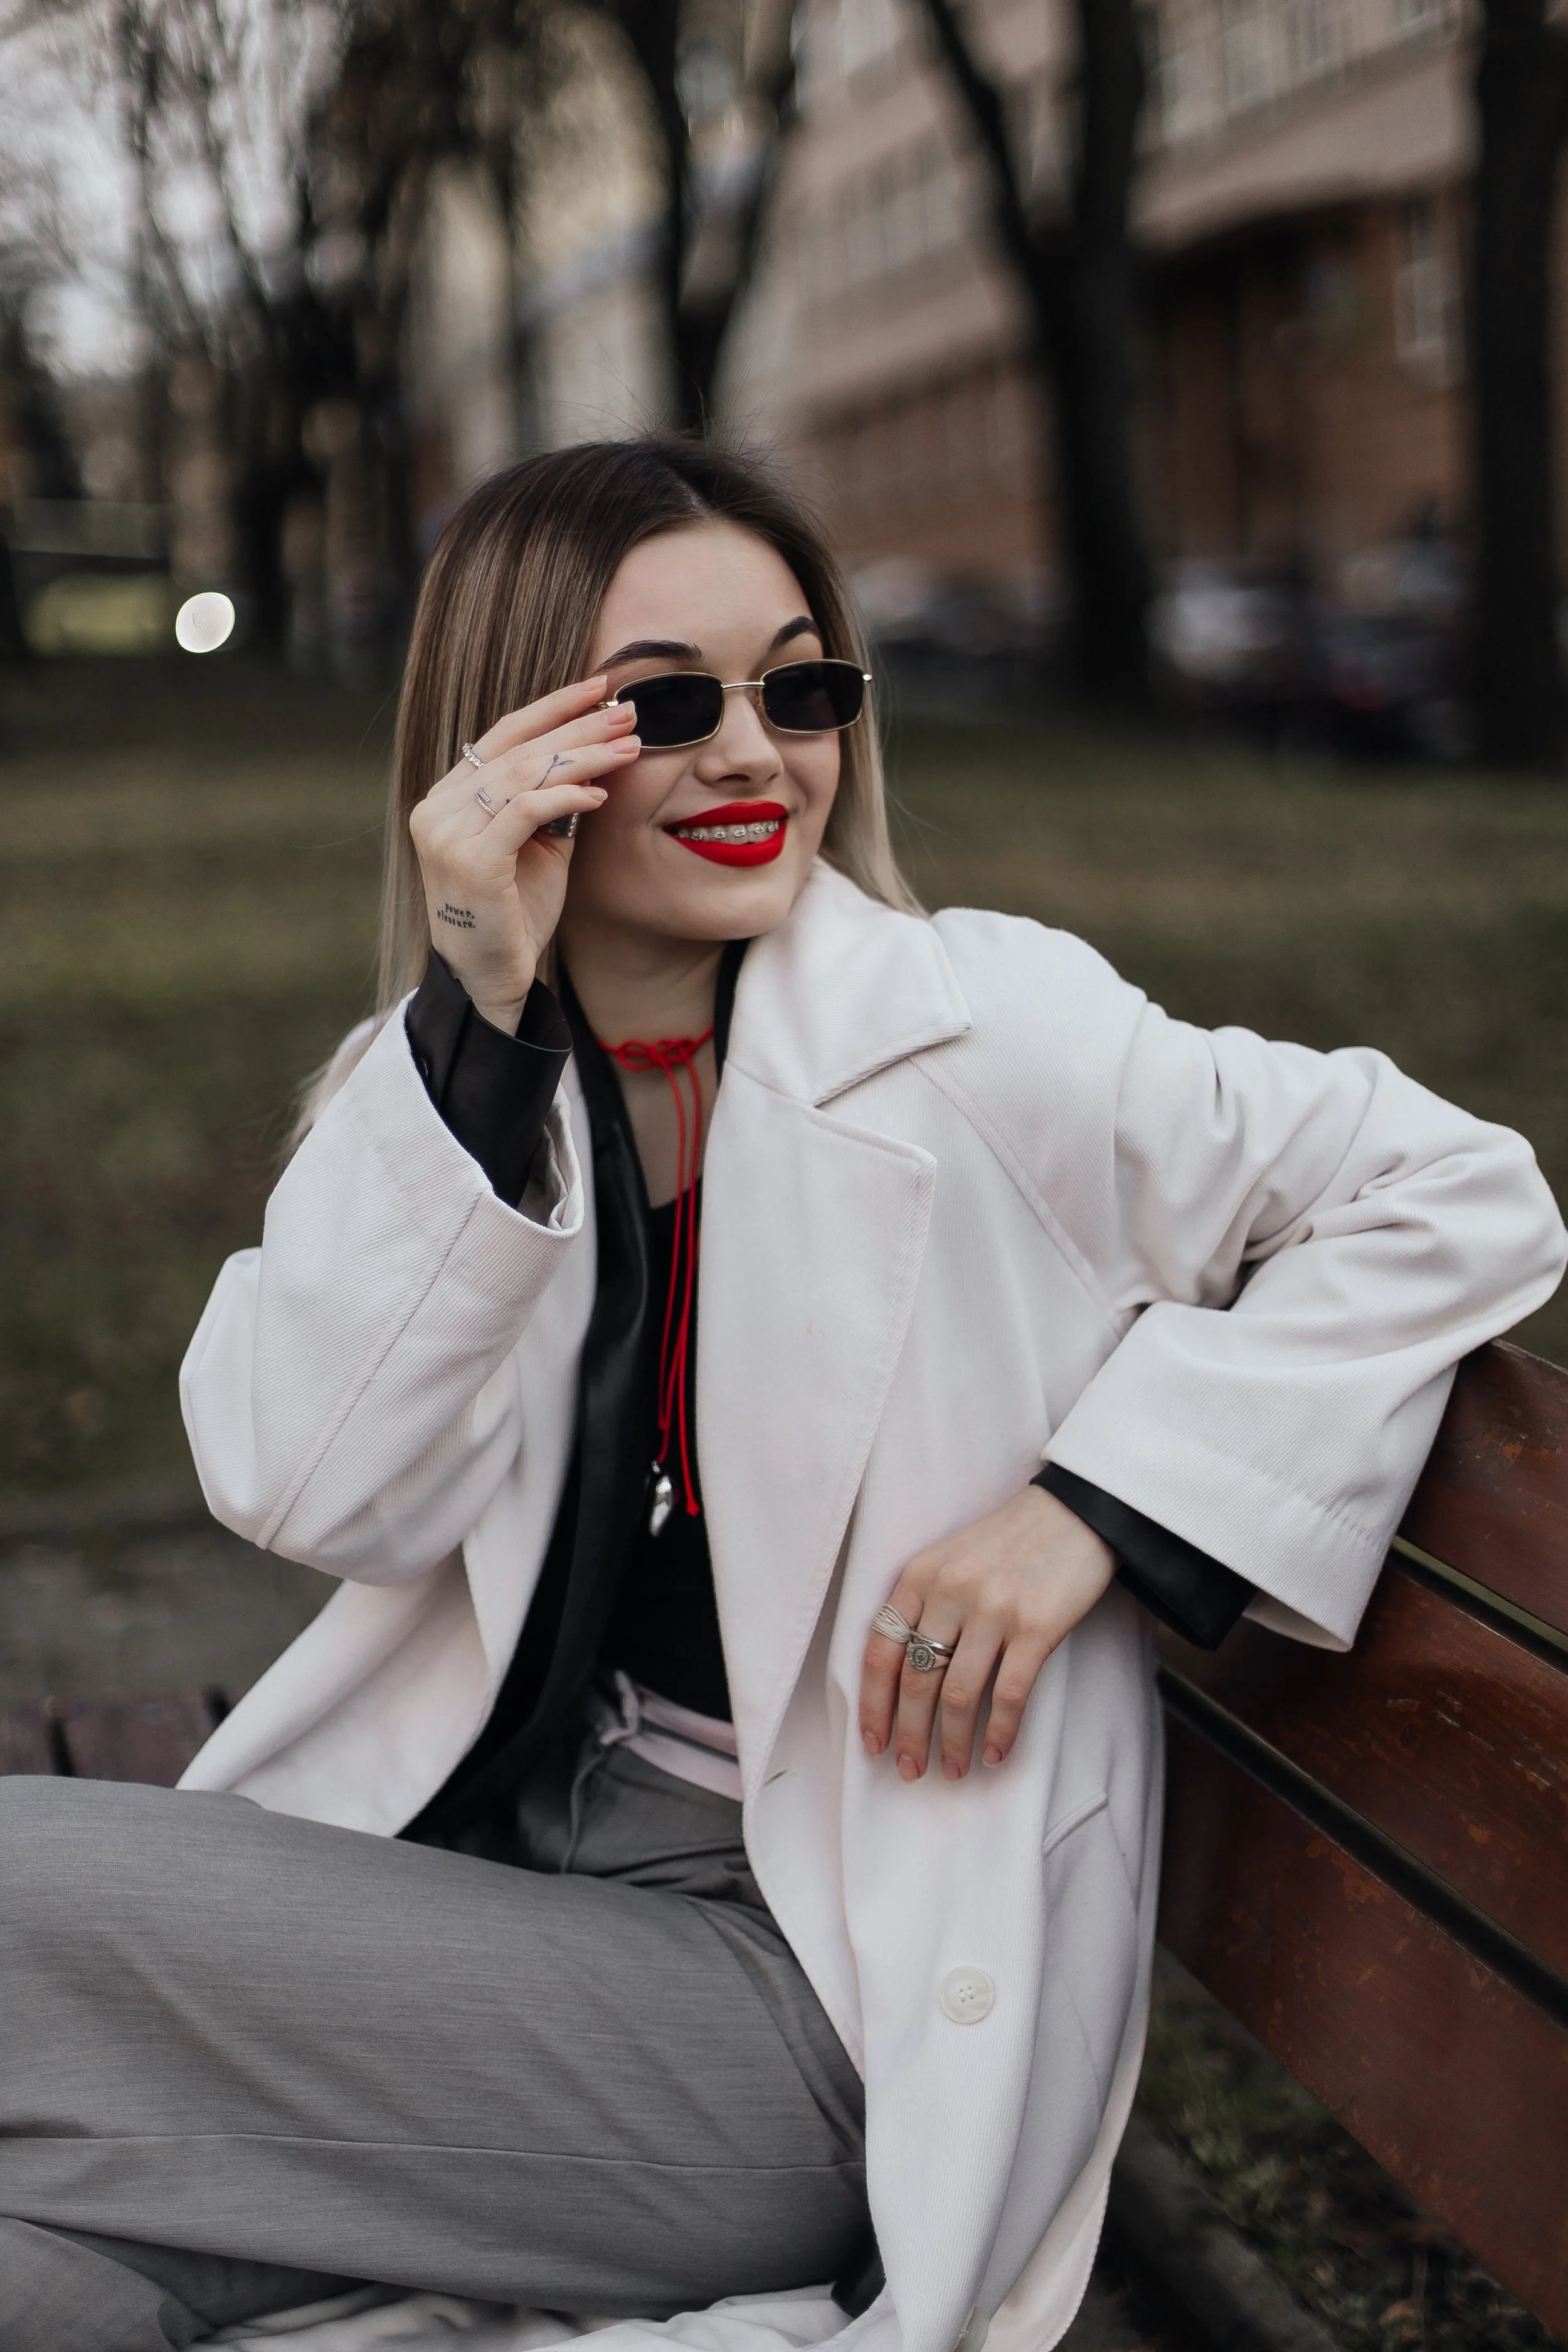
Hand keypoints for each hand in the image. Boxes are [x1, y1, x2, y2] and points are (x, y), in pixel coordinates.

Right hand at [408, 677, 640, 1030]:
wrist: (491, 976)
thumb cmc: (516, 911)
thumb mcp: (538, 844)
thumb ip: (553, 798)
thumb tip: (598, 748)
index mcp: (448, 797)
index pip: (503, 736)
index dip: (552, 708)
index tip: (600, 687)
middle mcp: (438, 808)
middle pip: (517, 749)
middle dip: (578, 726)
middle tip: (628, 711)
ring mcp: (447, 834)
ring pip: (523, 774)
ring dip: (583, 756)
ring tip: (629, 746)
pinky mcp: (470, 861)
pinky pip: (524, 810)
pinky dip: (566, 795)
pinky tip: (600, 792)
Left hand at [859, 1486, 1115, 1781]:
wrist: (1075, 1511)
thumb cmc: (1010, 1541)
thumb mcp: (951, 1559)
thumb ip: (924, 1606)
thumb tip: (904, 1679)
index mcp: (920, 1575)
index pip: (880, 1651)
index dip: (873, 1704)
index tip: (872, 1742)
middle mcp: (950, 1592)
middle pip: (916, 1681)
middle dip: (908, 1735)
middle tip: (910, 1770)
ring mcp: (994, 1610)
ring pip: (959, 1696)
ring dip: (952, 1742)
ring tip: (953, 1770)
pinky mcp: (1037, 1626)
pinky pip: (1010, 1694)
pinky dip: (1001, 1731)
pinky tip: (996, 1753)